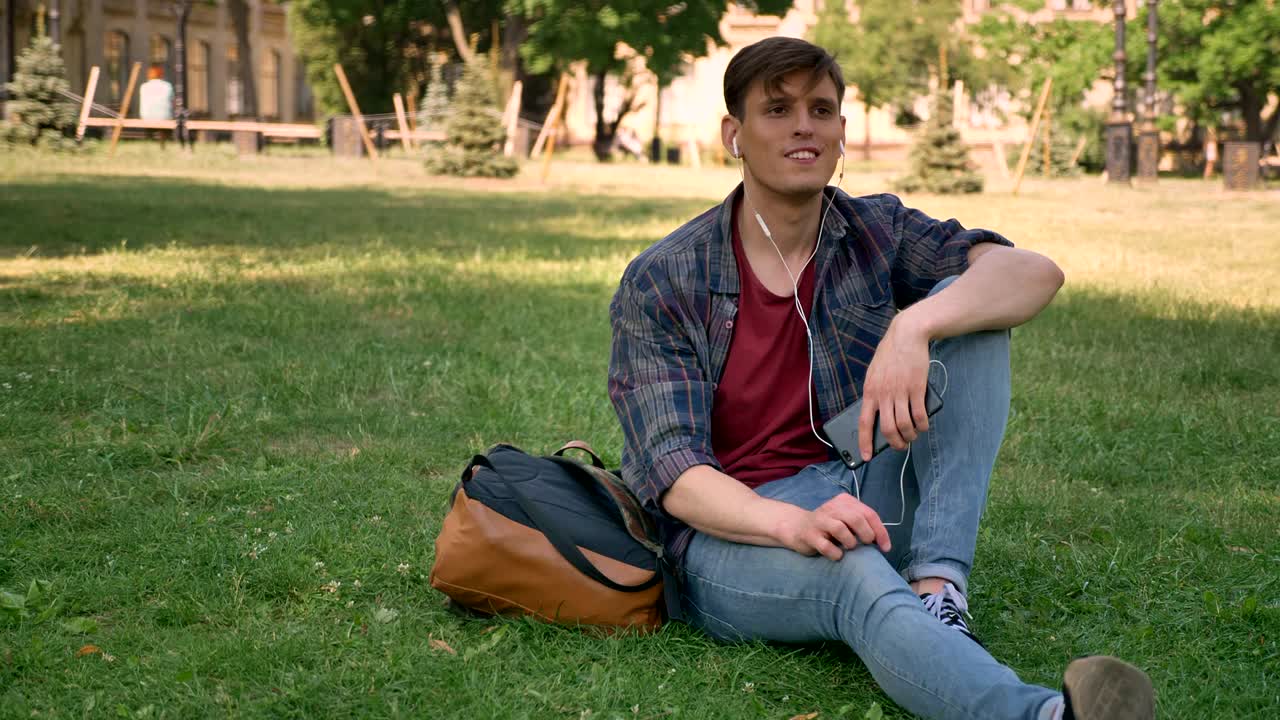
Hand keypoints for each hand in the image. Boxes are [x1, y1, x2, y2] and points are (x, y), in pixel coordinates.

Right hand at [774, 495, 890, 560]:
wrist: (797, 527)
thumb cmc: (828, 526)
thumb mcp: (846, 519)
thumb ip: (862, 524)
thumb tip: (882, 540)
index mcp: (844, 502)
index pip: (869, 514)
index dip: (880, 532)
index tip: (885, 547)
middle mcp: (832, 508)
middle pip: (856, 518)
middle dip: (867, 534)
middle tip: (866, 545)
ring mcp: (819, 521)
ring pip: (840, 529)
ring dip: (850, 542)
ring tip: (850, 547)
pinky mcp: (809, 535)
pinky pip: (825, 546)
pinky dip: (835, 553)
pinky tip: (837, 555)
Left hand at [859, 312, 931, 459]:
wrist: (906, 336)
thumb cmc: (890, 356)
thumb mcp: (874, 374)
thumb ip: (875, 393)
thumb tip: (877, 415)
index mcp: (869, 391)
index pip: (863, 422)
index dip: (864, 442)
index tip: (865, 457)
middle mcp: (883, 394)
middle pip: (886, 429)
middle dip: (894, 443)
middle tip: (900, 447)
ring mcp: (900, 392)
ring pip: (904, 425)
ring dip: (910, 436)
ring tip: (913, 436)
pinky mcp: (916, 388)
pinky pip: (919, 415)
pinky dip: (922, 425)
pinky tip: (923, 426)